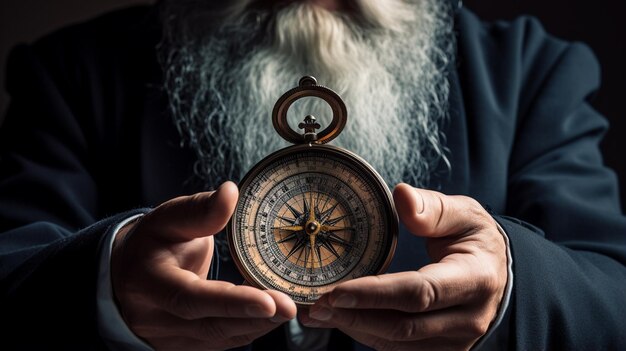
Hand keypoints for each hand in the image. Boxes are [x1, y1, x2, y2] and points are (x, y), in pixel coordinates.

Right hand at [111, 182, 296, 349]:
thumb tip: (230, 192)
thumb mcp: (168, 218)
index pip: (190, 298)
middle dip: (253, 318)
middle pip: (210, 327)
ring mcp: (166, 338)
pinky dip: (247, 330)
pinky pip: (218, 344)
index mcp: (148, 282)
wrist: (126, 275)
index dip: (231, 302)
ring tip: (287, 308)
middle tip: (290, 306)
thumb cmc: (151, 243)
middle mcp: (154, 317)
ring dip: (256, 326)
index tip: (268, 301)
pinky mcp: (180, 348)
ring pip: (217, 340)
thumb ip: (201, 210)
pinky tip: (268, 317)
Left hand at [300, 183, 507, 350]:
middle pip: (402, 325)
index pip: (419, 293)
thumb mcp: (465, 214)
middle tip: (314, 305)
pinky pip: (399, 348)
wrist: (498, 274)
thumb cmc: (477, 241)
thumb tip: (401, 195)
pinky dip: (365, 335)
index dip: (375, 294)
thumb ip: (434, 207)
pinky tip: (340, 320)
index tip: (335, 290)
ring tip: (314, 314)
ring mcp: (455, 341)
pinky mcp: (441, 350)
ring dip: (353, 329)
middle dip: (353, 316)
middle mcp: (467, 318)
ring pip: (397, 343)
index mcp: (474, 279)